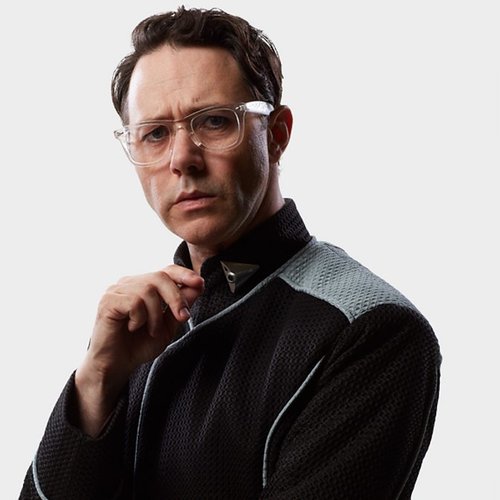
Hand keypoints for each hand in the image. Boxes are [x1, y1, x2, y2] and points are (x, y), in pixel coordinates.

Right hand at [75, 265, 203, 435]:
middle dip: (176, 297)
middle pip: (160, 277)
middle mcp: (131, 283)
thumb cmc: (139, 345)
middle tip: (182, 317)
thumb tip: (198, 285)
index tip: (200, 283)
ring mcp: (117, 290)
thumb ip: (181, 306)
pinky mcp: (108, 301)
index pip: (167, 270)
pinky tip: (131, 328)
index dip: (184, 274)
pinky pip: (133, 302)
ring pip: (148, 290)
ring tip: (150, 330)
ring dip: (156, 315)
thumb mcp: (168, 326)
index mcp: (145, 286)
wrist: (117, 366)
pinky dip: (139, 318)